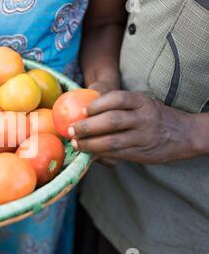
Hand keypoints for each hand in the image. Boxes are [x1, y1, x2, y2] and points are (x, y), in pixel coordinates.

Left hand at [68, 91, 196, 163]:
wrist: (182, 133)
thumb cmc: (153, 115)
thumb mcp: (141, 103)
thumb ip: (118, 104)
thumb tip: (85, 102)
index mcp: (142, 101)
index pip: (117, 99)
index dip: (97, 104)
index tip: (82, 110)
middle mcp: (144, 118)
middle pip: (112, 121)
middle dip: (88, 126)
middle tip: (71, 130)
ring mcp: (143, 137)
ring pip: (112, 141)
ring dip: (90, 144)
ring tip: (76, 143)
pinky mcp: (141, 153)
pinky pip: (117, 154)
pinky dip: (100, 154)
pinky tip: (89, 153)